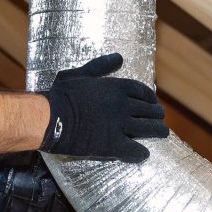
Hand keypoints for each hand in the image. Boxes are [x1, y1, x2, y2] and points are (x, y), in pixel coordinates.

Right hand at [38, 53, 167, 162]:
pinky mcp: (113, 145)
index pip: (142, 92)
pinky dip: (141, 153)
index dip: (150, 98)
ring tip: (162, 133)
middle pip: (149, 110)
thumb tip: (119, 57)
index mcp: (117, 87)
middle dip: (157, 115)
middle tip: (160, 119)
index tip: (153, 102)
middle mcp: (123, 105)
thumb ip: (101, 66)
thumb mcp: (80, 74)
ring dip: (158, 131)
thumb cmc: (61, 94)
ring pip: (149, 129)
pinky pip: (135, 150)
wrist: (50, 116)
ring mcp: (120, 125)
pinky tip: (143, 154)